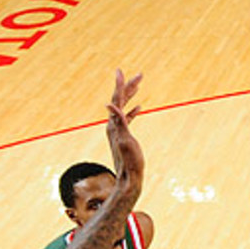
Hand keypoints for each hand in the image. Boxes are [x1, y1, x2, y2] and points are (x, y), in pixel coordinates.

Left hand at [106, 69, 143, 188]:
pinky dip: (133, 110)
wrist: (128, 176)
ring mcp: (118, 129)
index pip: (116, 99)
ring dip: (130, 95)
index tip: (120, 71)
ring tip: (138, 84)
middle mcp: (113, 124)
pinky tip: (140, 107)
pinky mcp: (124, 134)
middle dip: (128, 86)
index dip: (119, 85)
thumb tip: (109, 104)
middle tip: (138, 75)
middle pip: (119, 100)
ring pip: (123, 107)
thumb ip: (118, 121)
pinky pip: (127, 118)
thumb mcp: (124, 139)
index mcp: (114, 123)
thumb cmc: (129, 161)